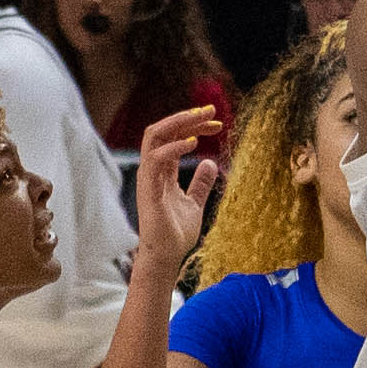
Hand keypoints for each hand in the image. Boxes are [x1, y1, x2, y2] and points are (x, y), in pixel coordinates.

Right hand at [134, 108, 222, 275]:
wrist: (167, 256)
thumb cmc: (176, 233)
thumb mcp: (194, 203)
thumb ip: (200, 183)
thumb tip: (210, 163)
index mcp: (162, 171)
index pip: (174, 137)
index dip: (195, 126)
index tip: (218, 123)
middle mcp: (152, 169)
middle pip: (163, 130)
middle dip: (186, 117)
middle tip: (211, 110)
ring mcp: (148, 178)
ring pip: (154, 136)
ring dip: (178, 123)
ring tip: (201, 118)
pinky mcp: (148, 189)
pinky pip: (155, 160)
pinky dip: (174, 148)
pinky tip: (193, 143)